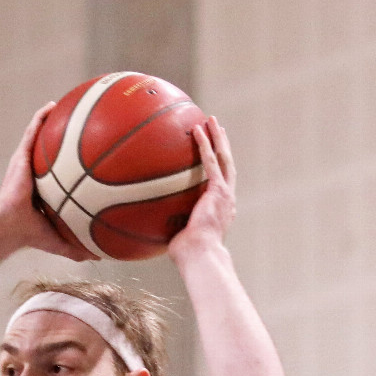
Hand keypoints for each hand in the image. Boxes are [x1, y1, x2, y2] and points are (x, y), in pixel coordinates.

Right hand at [0, 101, 95, 261]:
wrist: (8, 228)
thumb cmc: (30, 236)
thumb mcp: (61, 242)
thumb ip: (81, 248)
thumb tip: (102, 257)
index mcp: (45, 191)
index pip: (61, 173)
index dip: (73, 163)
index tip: (91, 153)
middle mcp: (36, 174)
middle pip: (52, 151)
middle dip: (66, 136)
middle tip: (85, 124)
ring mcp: (26, 164)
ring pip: (40, 136)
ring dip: (51, 120)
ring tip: (68, 104)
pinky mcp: (20, 157)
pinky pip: (31, 132)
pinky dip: (40, 118)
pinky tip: (51, 106)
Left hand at [170, 117, 234, 260]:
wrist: (200, 255)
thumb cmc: (188, 256)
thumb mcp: (179, 238)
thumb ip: (171, 226)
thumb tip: (148, 226)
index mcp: (220, 211)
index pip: (221, 184)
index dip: (219, 168)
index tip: (214, 155)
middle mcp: (226, 200)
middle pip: (227, 166)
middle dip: (222, 146)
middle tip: (217, 129)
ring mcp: (224, 194)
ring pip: (224, 159)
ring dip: (218, 138)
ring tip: (211, 120)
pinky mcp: (218, 191)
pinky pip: (210, 162)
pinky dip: (205, 144)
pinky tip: (198, 129)